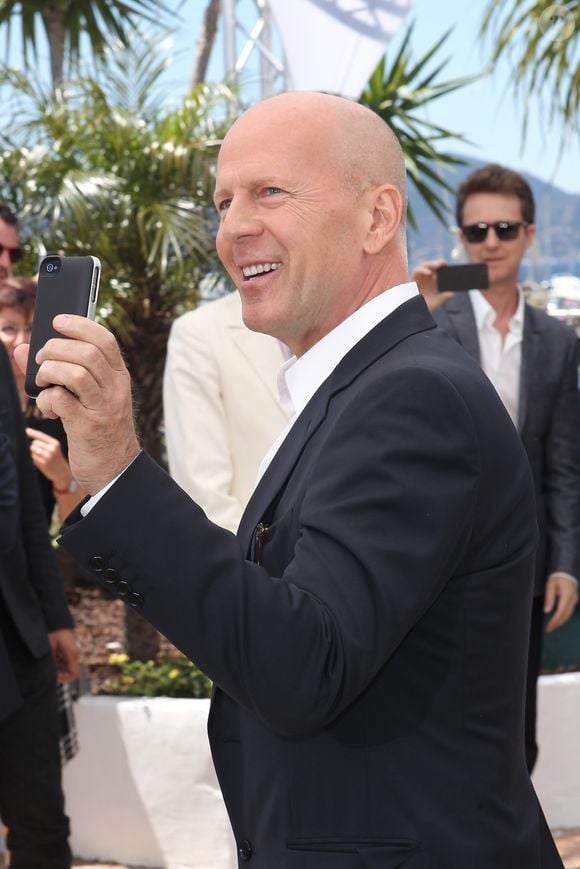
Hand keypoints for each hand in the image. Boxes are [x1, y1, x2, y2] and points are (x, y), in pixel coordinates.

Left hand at [13, 315, 139, 494]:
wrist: (114, 469)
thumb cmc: (97, 428)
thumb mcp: (88, 397)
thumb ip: (58, 370)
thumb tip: (20, 349)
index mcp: (119, 378)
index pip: (105, 340)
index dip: (79, 325)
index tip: (57, 321)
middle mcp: (116, 390)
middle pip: (87, 353)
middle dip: (55, 349)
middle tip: (41, 360)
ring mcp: (103, 408)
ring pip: (75, 373)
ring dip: (49, 373)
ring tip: (43, 383)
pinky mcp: (87, 427)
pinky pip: (61, 400)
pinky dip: (47, 400)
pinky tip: (48, 408)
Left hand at [26, 427, 71, 488]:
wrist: (64, 474)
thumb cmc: (57, 460)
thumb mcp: (54, 449)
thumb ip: (44, 442)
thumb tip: (29, 436)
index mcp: (55, 444)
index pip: (41, 436)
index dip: (32, 433)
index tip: (26, 430)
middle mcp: (52, 449)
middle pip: (34, 443)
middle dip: (34, 446)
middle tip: (40, 452)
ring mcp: (47, 457)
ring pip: (32, 450)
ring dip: (33, 453)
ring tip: (40, 457)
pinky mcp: (43, 464)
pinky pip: (32, 458)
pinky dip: (33, 459)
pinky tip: (40, 462)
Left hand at [48, 628, 79, 681]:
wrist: (56, 621)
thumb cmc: (53, 632)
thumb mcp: (50, 648)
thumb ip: (53, 662)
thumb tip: (52, 673)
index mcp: (72, 653)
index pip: (74, 674)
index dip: (64, 679)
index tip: (54, 676)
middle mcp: (74, 654)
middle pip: (71, 672)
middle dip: (61, 674)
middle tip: (50, 670)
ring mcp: (73, 652)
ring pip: (68, 667)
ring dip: (60, 669)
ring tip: (50, 663)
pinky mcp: (69, 649)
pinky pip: (67, 661)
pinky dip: (60, 663)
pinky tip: (53, 658)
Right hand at [411, 258, 452, 311]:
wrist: (411, 313)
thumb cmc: (422, 308)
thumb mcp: (434, 303)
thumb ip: (442, 298)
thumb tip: (451, 293)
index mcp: (431, 283)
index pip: (436, 271)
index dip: (440, 265)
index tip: (445, 264)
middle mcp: (424, 279)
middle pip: (430, 267)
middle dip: (435, 263)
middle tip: (443, 263)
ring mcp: (418, 279)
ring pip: (423, 267)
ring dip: (429, 264)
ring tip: (436, 265)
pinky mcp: (412, 280)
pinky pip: (416, 271)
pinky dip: (422, 270)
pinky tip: (429, 273)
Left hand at [544, 573, 578, 631]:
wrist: (567, 571)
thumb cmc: (557, 577)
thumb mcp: (550, 585)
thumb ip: (549, 598)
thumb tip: (547, 611)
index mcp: (567, 595)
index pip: (560, 611)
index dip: (554, 621)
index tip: (549, 626)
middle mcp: (573, 599)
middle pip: (565, 615)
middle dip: (557, 623)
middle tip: (549, 629)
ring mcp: (575, 600)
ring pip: (569, 614)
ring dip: (561, 621)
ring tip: (552, 626)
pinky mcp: (574, 600)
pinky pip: (569, 611)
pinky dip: (564, 617)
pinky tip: (559, 620)